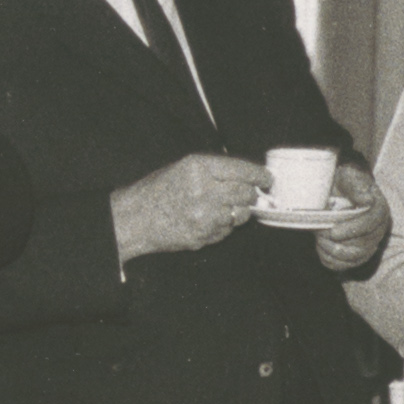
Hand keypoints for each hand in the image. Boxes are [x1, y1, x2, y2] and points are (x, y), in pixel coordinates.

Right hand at [111, 152, 273, 258]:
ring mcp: (205, 216)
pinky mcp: (204, 236)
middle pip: (245, 193)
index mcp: (199, 168)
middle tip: (249, 194)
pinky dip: (224, 225)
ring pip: (240, 214)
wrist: (135, 219)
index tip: (267, 179)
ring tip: (222, 207)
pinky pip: (227, 231)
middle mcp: (204, 191)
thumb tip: (247, 177)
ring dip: (238, 211)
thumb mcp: (183, 168)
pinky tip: (208, 220)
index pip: (242, 170)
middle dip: (251, 194)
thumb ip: (215, 170)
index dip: (259, 175)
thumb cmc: (157, 191)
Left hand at [315, 161, 389, 272]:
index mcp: (379, 210)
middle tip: (320, 235)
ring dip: (334, 253)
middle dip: (339, 243)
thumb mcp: (349, 177)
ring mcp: (369, 243)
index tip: (333, 231)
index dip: (352, 230)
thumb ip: (356, 187)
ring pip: (355, 258)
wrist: (341, 191)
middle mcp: (378, 230)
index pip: (370, 224)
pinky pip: (347, 265)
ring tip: (320, 241)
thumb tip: (367, 200)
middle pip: (362, 245)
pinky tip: (322, 250)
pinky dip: (332, 261)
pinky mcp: (358, 253)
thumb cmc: (345, 182)